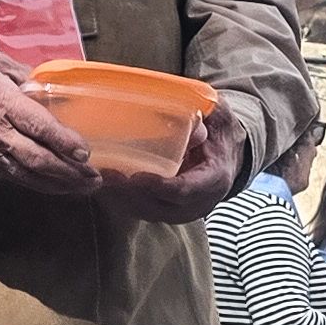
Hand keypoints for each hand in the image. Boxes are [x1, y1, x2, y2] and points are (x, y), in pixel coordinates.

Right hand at [0, 49, 99, 191]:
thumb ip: (26, 75)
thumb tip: (51, 86)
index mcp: (1, 101)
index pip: (37, 125)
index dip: (62, 140)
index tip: (85, 151)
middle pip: (37, 158)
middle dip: (69, 171)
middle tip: (94, 176)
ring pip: (29, 173)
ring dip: (60, 183)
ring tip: (85, 186)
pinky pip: (16, 176)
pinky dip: (40, 184)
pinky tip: (59, 187)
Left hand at [110, 106, 252, 223]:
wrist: (228, 156)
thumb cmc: (220, 132)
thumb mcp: (219, 116)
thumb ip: (206, 112)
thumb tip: (189, 114)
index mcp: (214, 179)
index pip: (183, 191)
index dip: (159, 186)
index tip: (136, 176)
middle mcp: (198, 203)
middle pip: (158, 206)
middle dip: (129, 193)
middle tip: (105, 175)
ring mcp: (182, 212)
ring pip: (146, 212)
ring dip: (120, 198)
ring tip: (97, 178)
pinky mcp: (167, 212)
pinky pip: (141, 211)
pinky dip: (120, 200)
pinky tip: (102, 185)